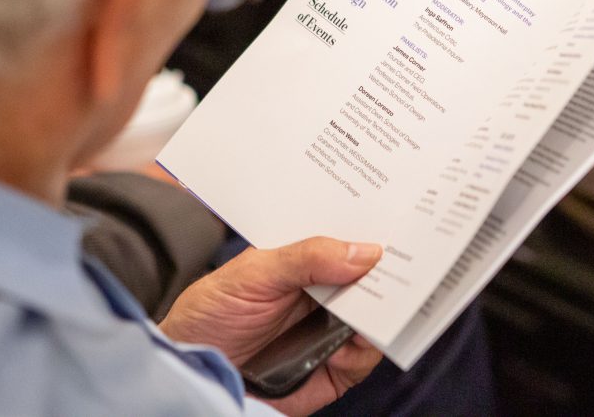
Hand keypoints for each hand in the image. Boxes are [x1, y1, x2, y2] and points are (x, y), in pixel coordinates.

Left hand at [159, 237, 383, 415]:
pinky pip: (364, 359)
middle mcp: (327, 294)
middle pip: (372, 279)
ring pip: (377, 318)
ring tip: (372, 309)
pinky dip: (362, 351)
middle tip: (403, 266)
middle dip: (390, 272)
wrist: (190, 368)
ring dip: (381, 313)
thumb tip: (365, 252)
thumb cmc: (212, 312)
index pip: (350, 241)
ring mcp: (332, 331)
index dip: (374, 231)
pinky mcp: (334, 369)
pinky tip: (342, 347)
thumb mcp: (254, 273)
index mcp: (310, 260)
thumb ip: (308, 258)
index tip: (397, 224)